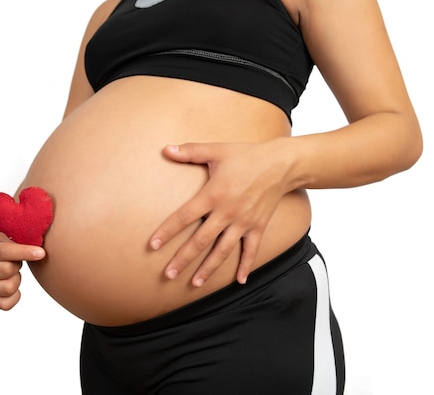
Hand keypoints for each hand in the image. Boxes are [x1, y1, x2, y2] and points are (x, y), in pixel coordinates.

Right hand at [0, 226, 45, 309]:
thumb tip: (38, 230)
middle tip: (16, 258)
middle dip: (18, 263)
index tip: (41, 252)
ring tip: (13, 268)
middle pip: (8, 270)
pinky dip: (15, 295)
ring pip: (9, 288)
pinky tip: (13, 281)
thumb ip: (18, 230)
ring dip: (17, 278)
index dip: (24, 252)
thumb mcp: (6, 229)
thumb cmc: (3, 237)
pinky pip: (7, 304)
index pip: (2, 252)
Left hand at [150, 141, 290, 286]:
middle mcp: (227, 212)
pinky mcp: (258, 227)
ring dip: (208, 269)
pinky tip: (239, 281)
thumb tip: (165, 149)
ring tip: (195, 284)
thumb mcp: (216, 150)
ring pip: (222, 251)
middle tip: (168, 274)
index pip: (184, 216)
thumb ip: (190, 151)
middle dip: (183, 259)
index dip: (167, 231)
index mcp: (213, 195)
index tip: (153, 245)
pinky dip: (245, 266)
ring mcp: (243, 222)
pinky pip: (251, 250)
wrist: (281, 164)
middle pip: (200, 241)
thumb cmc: (246, 155)